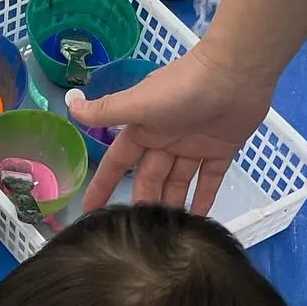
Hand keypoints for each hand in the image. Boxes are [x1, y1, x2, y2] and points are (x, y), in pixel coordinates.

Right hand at [76, 43, 273, 214]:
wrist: (236, 71)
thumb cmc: (183, 87)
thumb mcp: (138, 103)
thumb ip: (105, 111)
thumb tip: (70, 106)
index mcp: (144, 129)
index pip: (118, 163)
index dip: (104, 185)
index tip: (91, 212)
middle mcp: (166, 140)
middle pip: (150, 178)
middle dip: (142, 201)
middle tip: (138, 231)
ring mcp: (194, 146)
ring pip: (178, 182)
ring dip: (171, 204)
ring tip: (166, 233)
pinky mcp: (221, 149)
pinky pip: (210, 179)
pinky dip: (205, 198)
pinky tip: (197, 221)